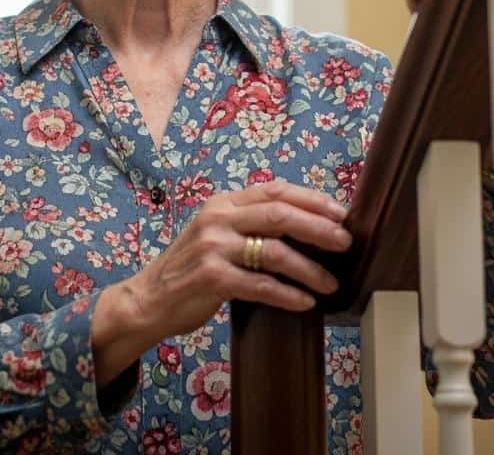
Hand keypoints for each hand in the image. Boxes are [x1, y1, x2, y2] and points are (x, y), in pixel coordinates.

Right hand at [92, 179, 350, 384]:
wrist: (148, 299)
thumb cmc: (190, 268)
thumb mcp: (215, 233)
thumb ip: (248, 223)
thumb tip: (304, 225)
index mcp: (223, 202)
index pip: (275, 190)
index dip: (311, 199)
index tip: (340, 212)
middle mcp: (218, 217)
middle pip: (280, 214)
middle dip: (318, 228)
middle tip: (345, 243)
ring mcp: (213, 246)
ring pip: (275, 252)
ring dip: (310, 269)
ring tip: (331, 283)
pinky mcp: (212, 278)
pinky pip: (261, 285)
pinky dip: (287, 294)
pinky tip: (305, 302)